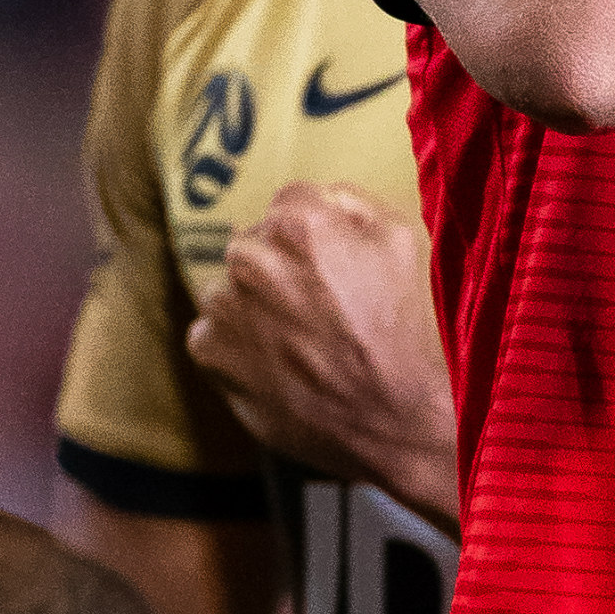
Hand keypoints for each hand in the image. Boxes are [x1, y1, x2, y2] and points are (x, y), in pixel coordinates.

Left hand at [184, 183, 457, 527]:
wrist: (391, 417)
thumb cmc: (403, 329)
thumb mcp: (403, 241)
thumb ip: (354, 203)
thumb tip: (322, 196)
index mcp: (300, 223)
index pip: (290, 202)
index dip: (314, 231)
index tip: (333, 260)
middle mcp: (253, 258)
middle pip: (255, 242)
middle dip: (280, 264)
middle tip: (318, 303)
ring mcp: (226, 307)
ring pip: (231, 288)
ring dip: (254, 304)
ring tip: (300, 337)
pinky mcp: (211, 352)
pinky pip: (212, 332)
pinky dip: (237, 343)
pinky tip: (278, 360)